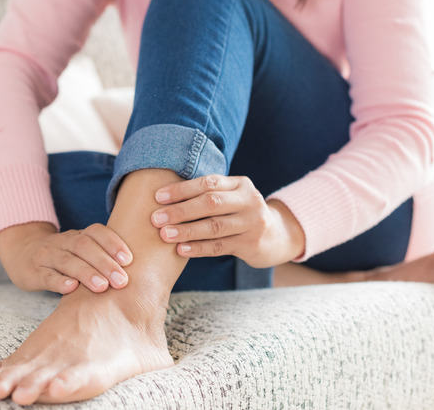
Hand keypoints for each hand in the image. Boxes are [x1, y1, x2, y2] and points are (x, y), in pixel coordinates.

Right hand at [0, 222, 132, 294]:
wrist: (22, 254)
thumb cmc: (63, 257)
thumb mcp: (80, 251)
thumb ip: (102, 257)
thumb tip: (139, 273)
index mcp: (78, 235)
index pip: (96, 232)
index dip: (113, 243)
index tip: (129, 259)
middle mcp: (63, 242)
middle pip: (84, 247)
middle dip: (105, 263)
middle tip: (122, 281)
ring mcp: (47, 256)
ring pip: (67, 260)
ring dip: (86, 273)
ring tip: (102, 287)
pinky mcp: (34, 272)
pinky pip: (47, 275)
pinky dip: (60, 281)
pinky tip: (72, 289)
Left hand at [150, 175, 304, 266]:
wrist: (277, 235)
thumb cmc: (240, 213)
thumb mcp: (231, 197)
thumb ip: (207, 194)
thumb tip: (162, 197)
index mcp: (240, 184)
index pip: (208, 183)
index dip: (182, 189)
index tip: (158, 197)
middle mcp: (249, 201)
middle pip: (211, 203)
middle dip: (181, 210)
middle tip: (156, 218)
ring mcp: (253, 223)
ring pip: (214, 226)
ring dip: (187, 231)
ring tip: (165, 234)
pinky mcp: (251, 244)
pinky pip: (220, 247)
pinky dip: (198, 248)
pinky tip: (181, 249)